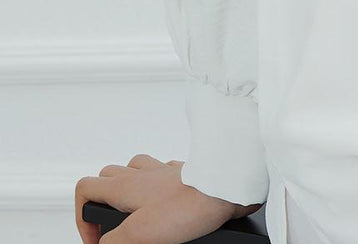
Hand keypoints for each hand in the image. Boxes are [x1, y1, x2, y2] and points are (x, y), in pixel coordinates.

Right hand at [74, 154, 263, 243]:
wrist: (226, 187)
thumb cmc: (188, 205)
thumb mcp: (141, 233)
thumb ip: (115, 240)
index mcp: (125, 185)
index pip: (85, 188)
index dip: (82, 218)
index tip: (97, 240)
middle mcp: (141, 173)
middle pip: (107, 177)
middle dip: (103, 202)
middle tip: (112, 228)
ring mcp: (163, 171)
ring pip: (134, 170)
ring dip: (128, 189)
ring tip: (134, 213)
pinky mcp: (184, 174)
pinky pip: (163, 173)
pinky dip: (157, 186)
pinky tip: (165, 203)